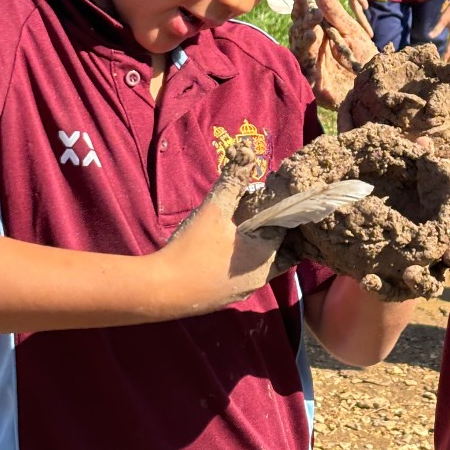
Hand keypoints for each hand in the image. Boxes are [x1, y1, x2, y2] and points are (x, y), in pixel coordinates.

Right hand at [160, 146, 280, 312]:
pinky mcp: (229, 297)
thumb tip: (246, 153)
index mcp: (268, 255)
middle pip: (280, 248)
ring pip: (263, 263)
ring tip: (243, 227)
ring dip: (257, 246)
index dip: (279, 210)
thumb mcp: (214, 209)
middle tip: (259, 212)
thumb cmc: (192, 249)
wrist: (161, 291)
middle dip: (273, 230)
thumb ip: (233, 181)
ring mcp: (246, 289)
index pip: (287, 228)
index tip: (268, 198)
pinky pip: (245, 274)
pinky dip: (243, 260)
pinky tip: (225, 249)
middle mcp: (263, 276)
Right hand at [289, 0, 378, 108]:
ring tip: (312, 33)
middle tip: (313, 14)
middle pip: (298, 35)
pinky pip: (306, 76)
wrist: (378, 84)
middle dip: (304, 24)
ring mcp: (311, 68)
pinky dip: (307, 67)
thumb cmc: (365, 57)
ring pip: (299, 53)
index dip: (300, 9)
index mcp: (318, 35)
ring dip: (304, 43)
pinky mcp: (315, 87)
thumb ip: (335, 13)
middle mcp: (311, 50)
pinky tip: (312, 61)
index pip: (304, 20)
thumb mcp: (352, 32)